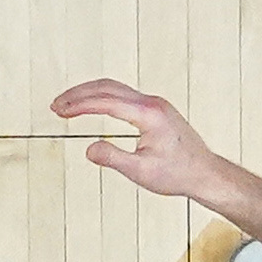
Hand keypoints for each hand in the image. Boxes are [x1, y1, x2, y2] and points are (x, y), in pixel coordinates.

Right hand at [50, 78, 223, 197]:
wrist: (205, 173)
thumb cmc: (178, 174)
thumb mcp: (141, 172)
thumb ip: (113, 159)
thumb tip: (89, 149)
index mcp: (149, 114)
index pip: (107, 102)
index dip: (80, 105)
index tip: (60, 110)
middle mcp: (152, 103)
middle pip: (109, 88)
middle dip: (79, 94)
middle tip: (56, 105)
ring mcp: (155, 104)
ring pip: (116, 88)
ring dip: (90, 93)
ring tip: (67, 105)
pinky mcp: (156, 109)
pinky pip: (124, 95)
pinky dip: (103, 97)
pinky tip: (92, 105)